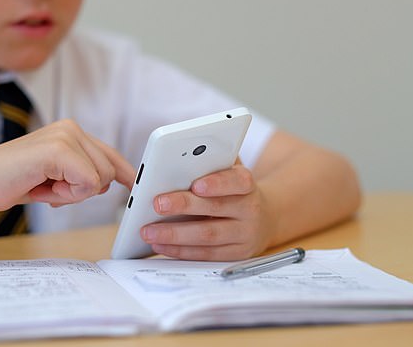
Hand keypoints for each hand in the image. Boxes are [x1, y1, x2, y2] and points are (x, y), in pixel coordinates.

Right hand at [0, 119, 135, 210]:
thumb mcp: (54, 177)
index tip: (136, 186)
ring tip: (42, 185)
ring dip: (72, 194)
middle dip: (82, 191)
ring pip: (100, 179)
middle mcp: (71, 128)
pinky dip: (66, 195)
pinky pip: (87, 183)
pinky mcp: (58, 149)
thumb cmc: (9, 182)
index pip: (110, 155)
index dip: (125, 173)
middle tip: (50, 188)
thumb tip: (110, 182)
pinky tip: (41, 186)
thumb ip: (80, 174)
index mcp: (71, 132)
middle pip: (109, 172)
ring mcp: (65, 135)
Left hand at [140, 161, 274, 260]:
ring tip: (149, 231)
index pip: (237, 181)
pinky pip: (205, 255)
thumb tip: (176, 158)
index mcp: (246, 184)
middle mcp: (250, 209)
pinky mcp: (236, 254)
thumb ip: (208, 164)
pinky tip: (160, 245)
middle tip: (157, 204)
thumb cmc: (233, 190)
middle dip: (183, 206)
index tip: (196, 185)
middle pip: (215, 209)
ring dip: (175, 235)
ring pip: (208, 236)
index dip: (217, 183)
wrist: (264, 218)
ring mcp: (244, 235)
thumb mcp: (227, 171)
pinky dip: (180, 250)